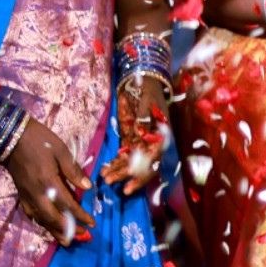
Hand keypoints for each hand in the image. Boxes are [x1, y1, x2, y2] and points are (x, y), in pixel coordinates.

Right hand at [2, 118, 95, 241]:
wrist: (11, 137)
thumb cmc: (39, 140)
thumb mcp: (61, 150)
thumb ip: (73, 170)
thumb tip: (87, 188)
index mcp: (48, 181)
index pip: (67, 204)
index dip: (80, 215)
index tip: (92, 222)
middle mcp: (37, 193)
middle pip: (53, 217)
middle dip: (68, 228)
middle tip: (82, 235)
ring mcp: (27, 195)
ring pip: (41, 218)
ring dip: (55, 230)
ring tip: (66, 239)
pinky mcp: (21, 194)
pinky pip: (31, 213)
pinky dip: (40, 222)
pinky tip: (46, 225)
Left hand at [104, 73, 167, 195]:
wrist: (147, 80)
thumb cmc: (150, 90)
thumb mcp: (148, 101)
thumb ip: (144, 117)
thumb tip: (139, 132)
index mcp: (160, 137)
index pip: (152, 162)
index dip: (141, 176)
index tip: (128, 186)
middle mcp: (152, 143)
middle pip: (141, 166)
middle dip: (125, 175)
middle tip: (111, 182)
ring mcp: (141, 141)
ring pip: (130, 161)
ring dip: (118, 170)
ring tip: (105, 177)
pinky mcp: (131, 137)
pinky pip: (124, 153)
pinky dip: (115, 161)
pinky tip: (105, 169)